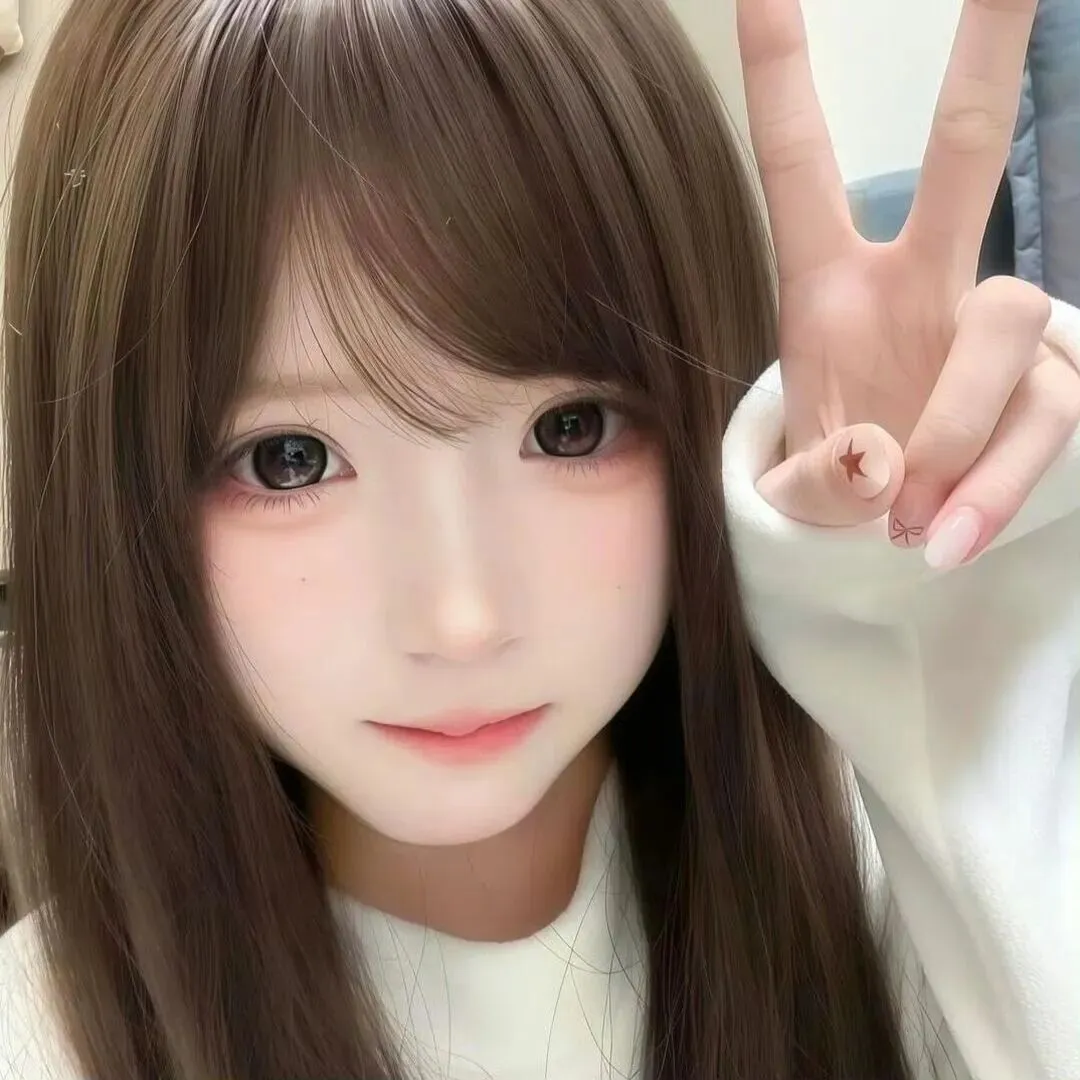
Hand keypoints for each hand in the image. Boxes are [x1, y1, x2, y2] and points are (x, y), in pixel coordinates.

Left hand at [736, 0, 1079, 568]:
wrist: (884, 539)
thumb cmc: (830, 488)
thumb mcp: (795, 492)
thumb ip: (821, 484)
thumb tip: (883, 470)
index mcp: (823, 283)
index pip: (797, 164)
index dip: (781, 74)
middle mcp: (916, 281)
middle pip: (964, 150)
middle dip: (986, 56)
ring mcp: (987, 328)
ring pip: (1010, 322)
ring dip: (957, 429)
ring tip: (906, 524)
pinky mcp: (1044, 385)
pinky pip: (1046, 416)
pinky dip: (997, 484)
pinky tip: (948, 540)